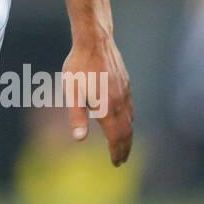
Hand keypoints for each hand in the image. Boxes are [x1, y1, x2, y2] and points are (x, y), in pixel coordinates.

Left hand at [61, 38, 132, 165]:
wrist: (94, 40)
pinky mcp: (126, 83)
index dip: (116, 152)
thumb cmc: (78, 66)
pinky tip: (125, 120)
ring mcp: (125, 92)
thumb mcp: (72, 92)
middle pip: (127, 132)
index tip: (116, 163)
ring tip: (124, 146)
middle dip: (124, 148)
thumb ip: (76, 116)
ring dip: (128, 136)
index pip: (115, 137)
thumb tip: (79, 139)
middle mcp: (120, 102)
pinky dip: (130, 120)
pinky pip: (131, 107)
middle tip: (121, 161)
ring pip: (131, 120)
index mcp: (107, 107)